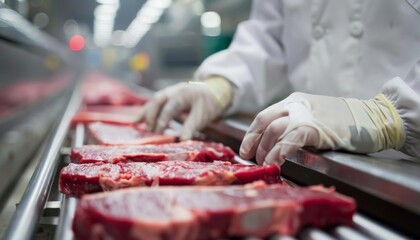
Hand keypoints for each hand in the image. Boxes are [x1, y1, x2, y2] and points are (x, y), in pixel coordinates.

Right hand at [138, 77, 232, 139]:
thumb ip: (191, 127)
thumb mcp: (202, 116)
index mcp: (184, 94)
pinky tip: (139, 119)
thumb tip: (182, 142)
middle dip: (151, 115)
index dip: (163, 119)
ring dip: (146, 111)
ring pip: (154, 100)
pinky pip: (155, 102)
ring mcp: (170, 91)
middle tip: (149, 130)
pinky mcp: (167, 95)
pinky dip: (147, 110)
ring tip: (136, 123)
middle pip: (158, 100)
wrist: (214, 92)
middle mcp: (174, 90)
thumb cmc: (208, 105)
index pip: (170, 107)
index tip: (158, 132)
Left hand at [239, 92, 404, 165]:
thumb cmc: (345, 122)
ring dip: (265, 150)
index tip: (246, 149)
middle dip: (254, 143)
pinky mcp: (317, 127)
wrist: (373, 117)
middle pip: (264, 122)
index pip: (264, 116)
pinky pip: (291, 139)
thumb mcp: (314, 118)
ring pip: (274, 130)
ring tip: (265, 163)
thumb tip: (276, 144)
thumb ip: (295, 126)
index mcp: (294, 102)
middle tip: (253, 159)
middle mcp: (296, 105)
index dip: (251, 134)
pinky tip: (276, 162)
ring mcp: (306, 115)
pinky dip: (280, 151)